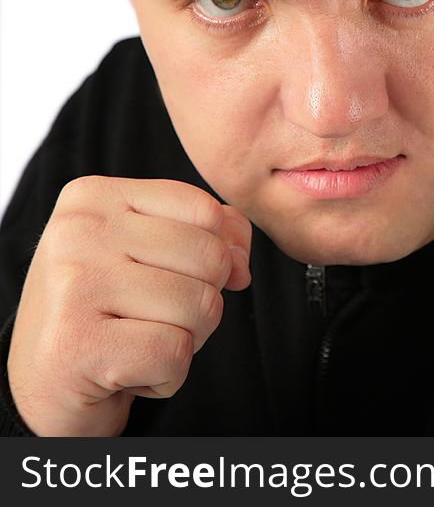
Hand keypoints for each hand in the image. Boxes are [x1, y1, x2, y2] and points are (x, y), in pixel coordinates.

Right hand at [7, 177, 251, 435]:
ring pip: (201, 306)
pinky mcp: (76, 343)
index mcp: (95, 196)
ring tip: (139, 342)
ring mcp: (74, 285)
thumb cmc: (107, 311)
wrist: (45, 383)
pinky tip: (127, 371)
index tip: (176, 279)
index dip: (218, 254)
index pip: (206, 210)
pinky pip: (175, 353)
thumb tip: (241, 263)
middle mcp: (79, 231)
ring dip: (188, 340)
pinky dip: (167, 376)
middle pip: (211, 258)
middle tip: (155, 318)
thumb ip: (209, 233)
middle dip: (204, 300)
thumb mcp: (153, 253)